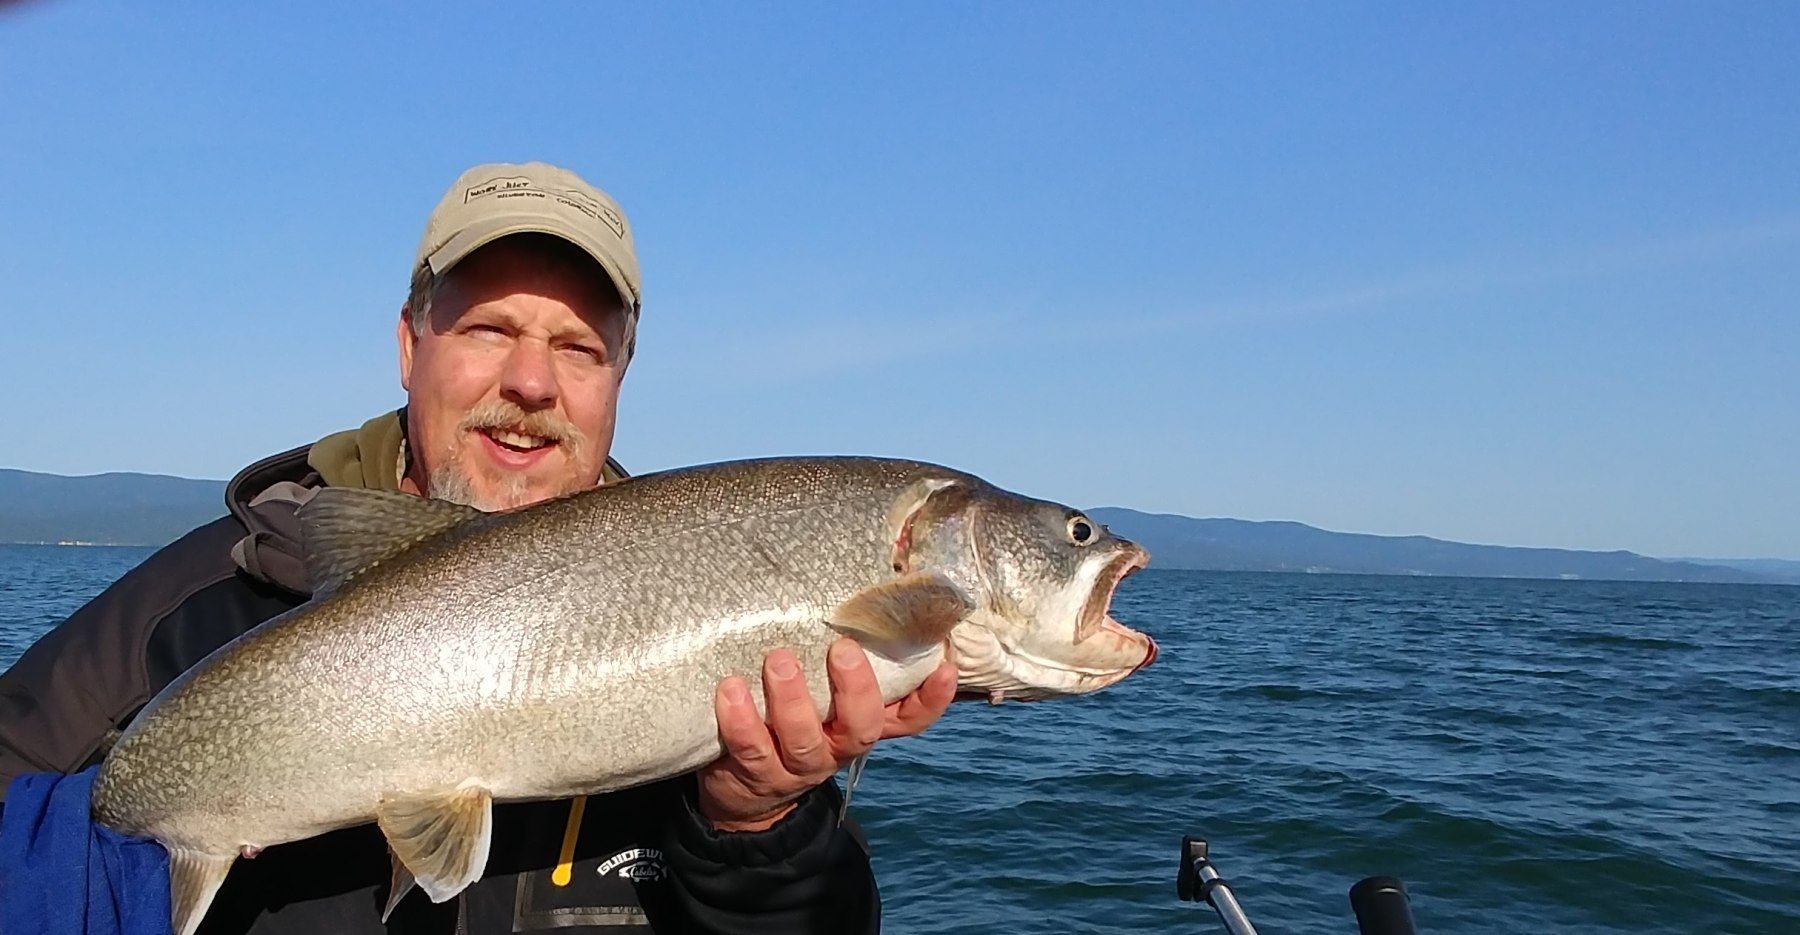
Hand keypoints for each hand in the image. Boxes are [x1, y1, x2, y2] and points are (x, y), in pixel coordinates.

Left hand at [697, 638, 956, 831]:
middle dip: (855, 690)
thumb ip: (837, 665)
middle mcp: (836, 749)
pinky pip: (750, 749)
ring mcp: (798, 768)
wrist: (742, 791)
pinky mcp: (755, 776)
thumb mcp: (820, 699)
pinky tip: (730, 688)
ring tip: (778, 659)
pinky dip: (741, 719)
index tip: (943, 666)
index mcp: (859, 726)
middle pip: (860, 729)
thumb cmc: (786, 722)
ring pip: (803, 741)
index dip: (931, 699)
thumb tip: (857, 594)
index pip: (908, 719)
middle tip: (841, 648)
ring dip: (792, 699)